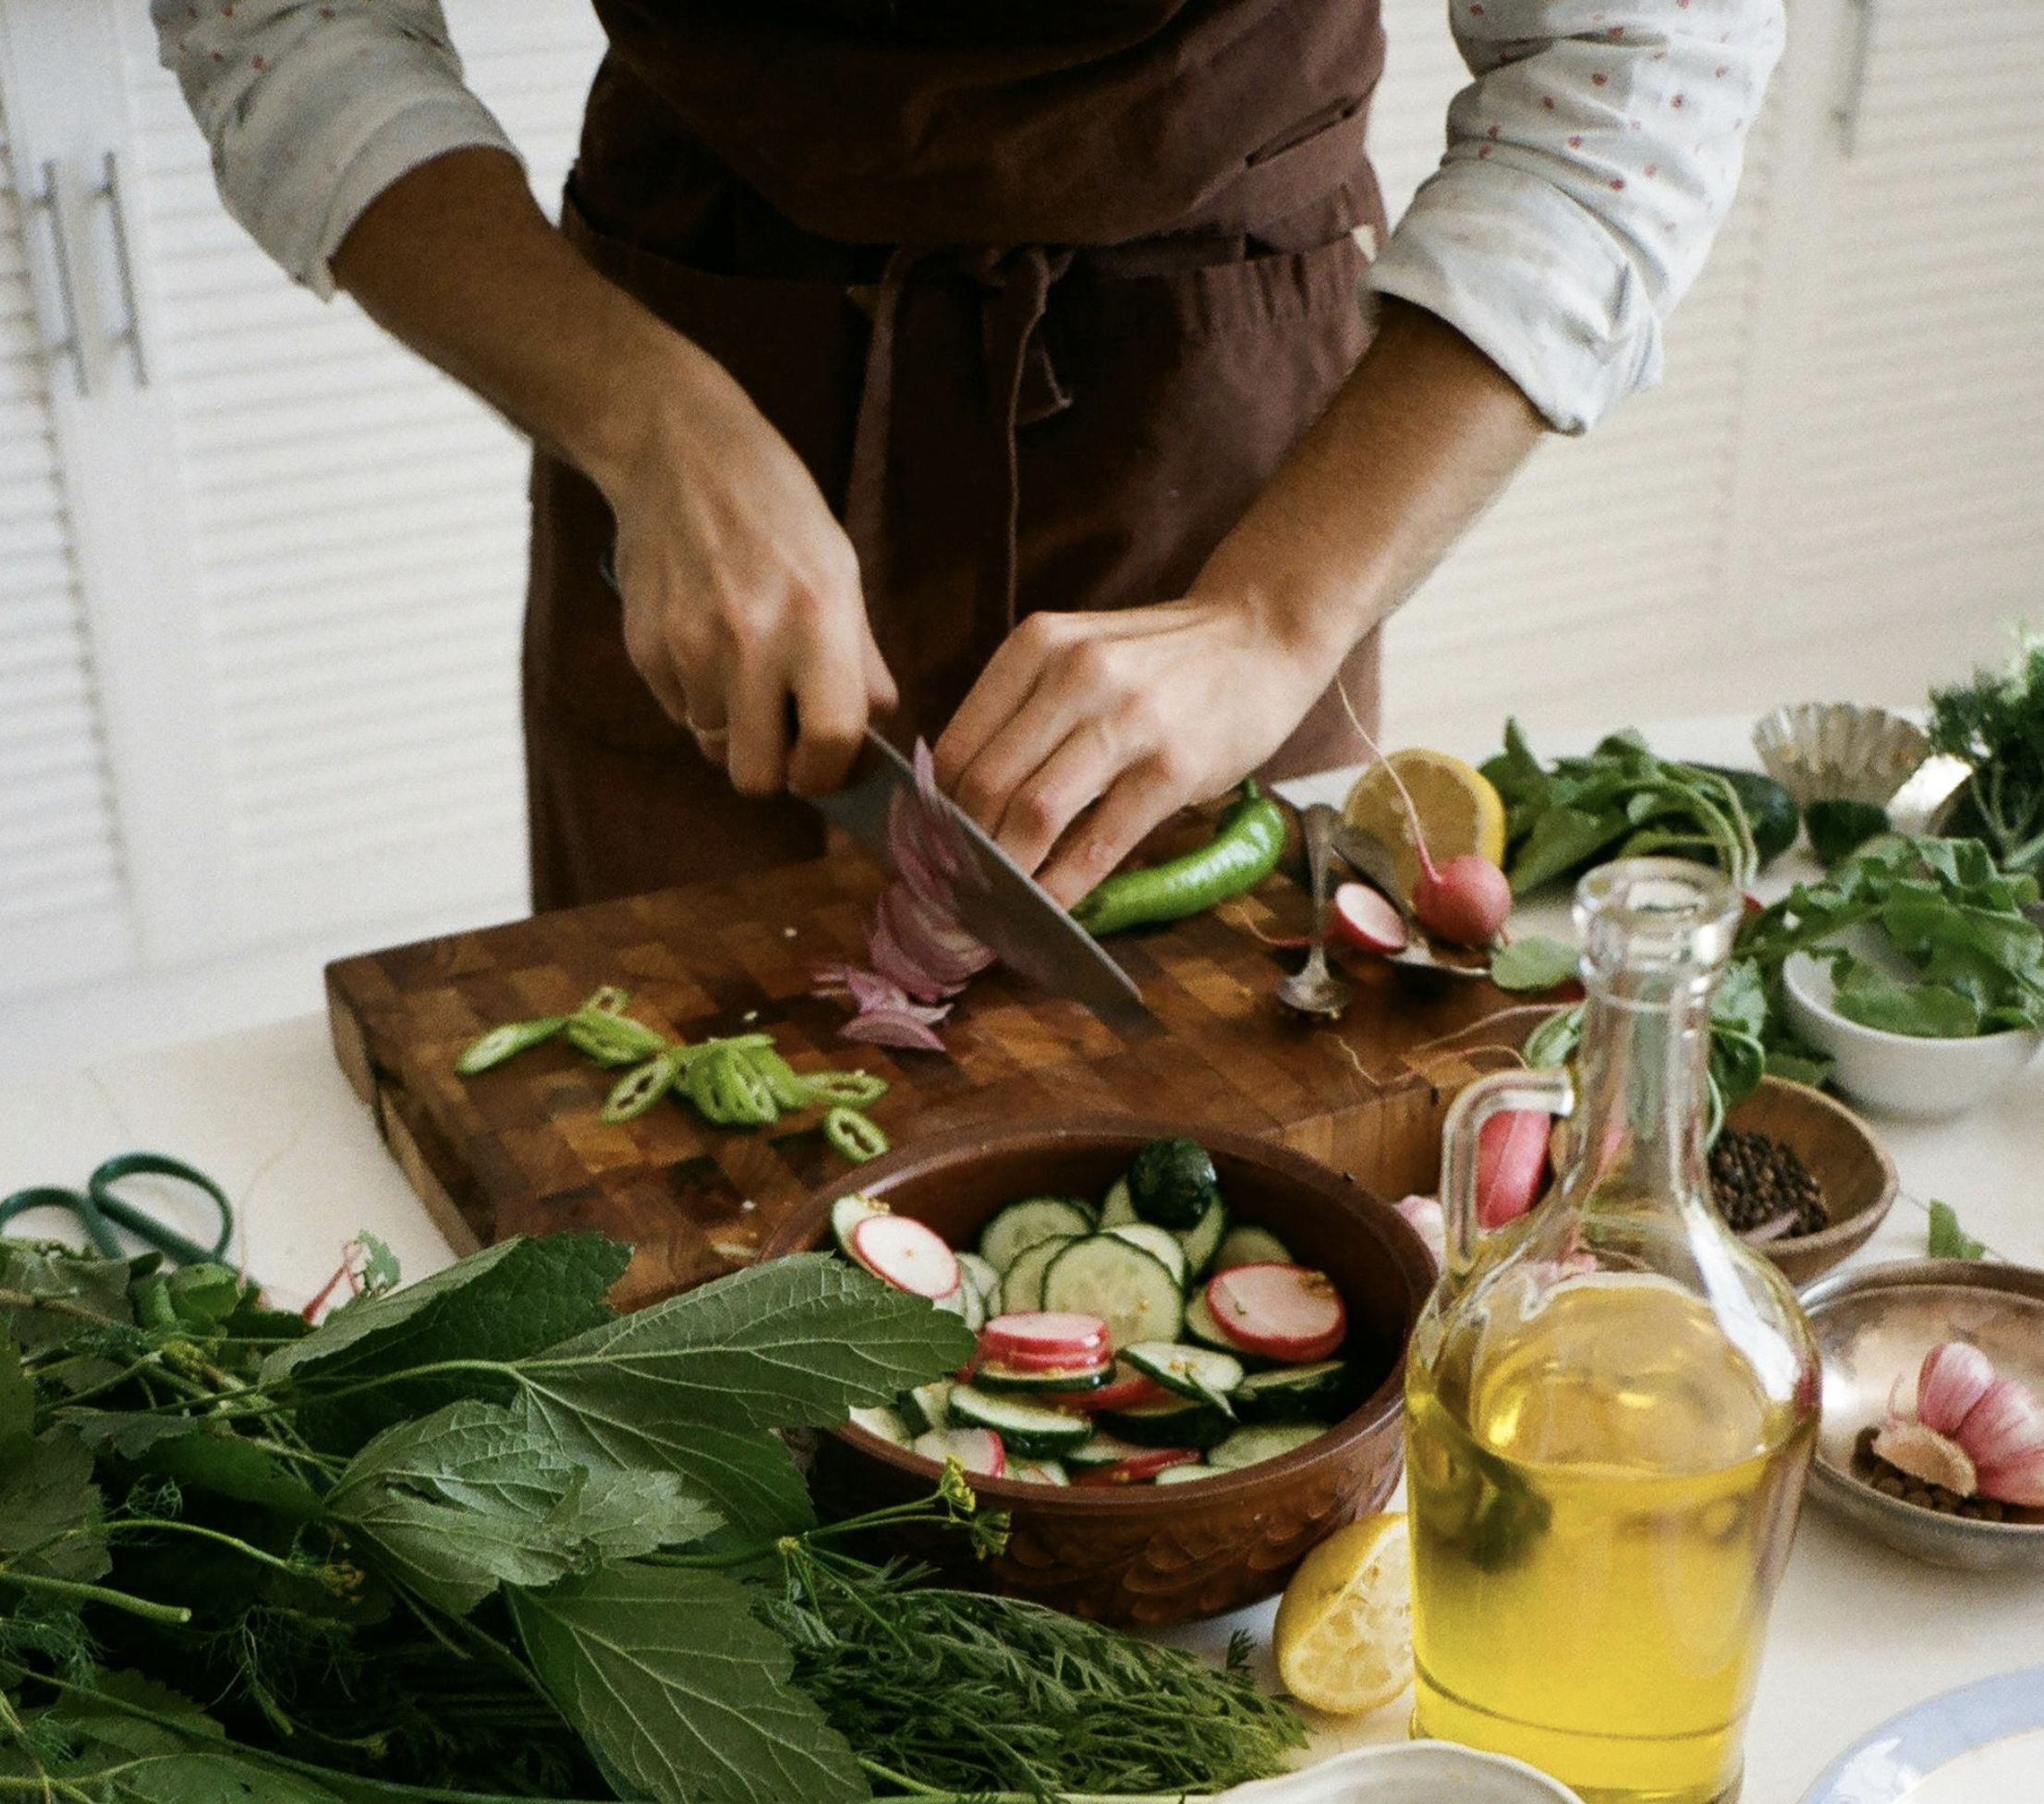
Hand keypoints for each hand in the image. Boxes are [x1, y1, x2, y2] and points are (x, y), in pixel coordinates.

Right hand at [598, 341, 895, 795]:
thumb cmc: (777, 513)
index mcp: (818, 620)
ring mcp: (689, 646)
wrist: (679, 451)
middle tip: (782, 735)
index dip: (829, 773)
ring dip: (733, 725)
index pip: (830, 742)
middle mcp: (752, 640)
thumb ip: (860, 664)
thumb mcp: (841, 573)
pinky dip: (696, 694)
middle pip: (755, 776)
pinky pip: (677, 711)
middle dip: (773, 768)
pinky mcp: (644, 646)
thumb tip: (869, 741)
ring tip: (742, 665)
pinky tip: (704, 638)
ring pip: (713, 745)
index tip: (825, 766)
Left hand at [933, 587, 1342, 906]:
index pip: (955, 748)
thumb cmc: (1160, 660)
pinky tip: (1048, 910)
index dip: (930, 816)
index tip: (925, 857)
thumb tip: (958, 804)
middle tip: (950, 896)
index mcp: (1036, 647)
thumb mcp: (1079, 656)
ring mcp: (1127, 721)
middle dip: (960, 854)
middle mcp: (1075, 676)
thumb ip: (1022, 712)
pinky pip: (1099, 842)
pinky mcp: (1174, 767)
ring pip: (1033, 814)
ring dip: (1005, 875)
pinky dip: (1064, 886)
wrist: (1262, 634)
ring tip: (991, 909)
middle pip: (984, 786)